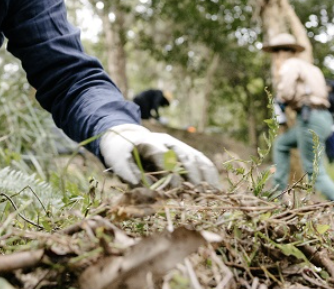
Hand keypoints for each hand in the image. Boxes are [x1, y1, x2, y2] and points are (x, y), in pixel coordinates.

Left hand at [99, 123, 218, 187]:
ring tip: (211, 195)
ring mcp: (177, 145)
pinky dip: (209, 175)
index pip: (164, 156)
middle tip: (196, 196)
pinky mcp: (184, 152)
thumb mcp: (118, 162)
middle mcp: (166, 141)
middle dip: (192, 177)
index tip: (174, 192)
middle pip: (184, 156)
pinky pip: (201, 161)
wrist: (124, 138)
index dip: (170, 174)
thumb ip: (130, 175)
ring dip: (205, 177)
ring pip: (196, 158)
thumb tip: (144, 189)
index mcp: (149, 142)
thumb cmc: (120, 153)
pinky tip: (215, 190)